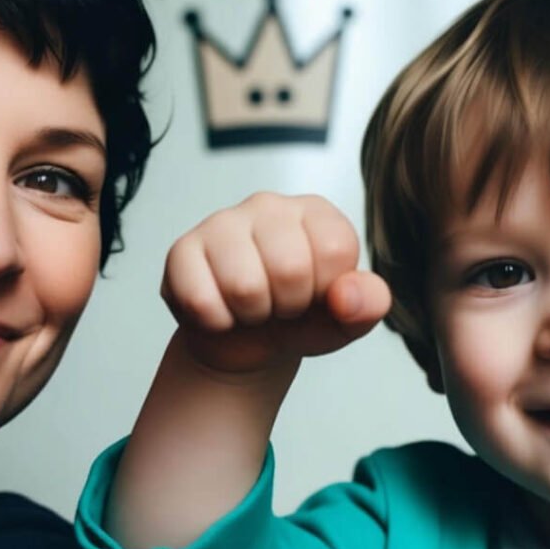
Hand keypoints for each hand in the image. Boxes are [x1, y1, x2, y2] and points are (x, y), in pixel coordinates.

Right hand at [162, 192, 391, 374]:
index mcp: (316, 212)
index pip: (335, 248)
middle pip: (289, 268)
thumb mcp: (346, 319)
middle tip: (281, 305)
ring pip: (243, 285)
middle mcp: (269, 205)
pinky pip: (201, 300)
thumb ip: (367, 304)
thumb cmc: (301, 320)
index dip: (326, 289)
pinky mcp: (182, 250)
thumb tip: (346, 296)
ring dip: (251, 315)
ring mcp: (222, 222)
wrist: (247, 343)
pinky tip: (222, 310)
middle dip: (288, 306)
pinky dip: (216, 322)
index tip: (315, 294)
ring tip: (253, 307)